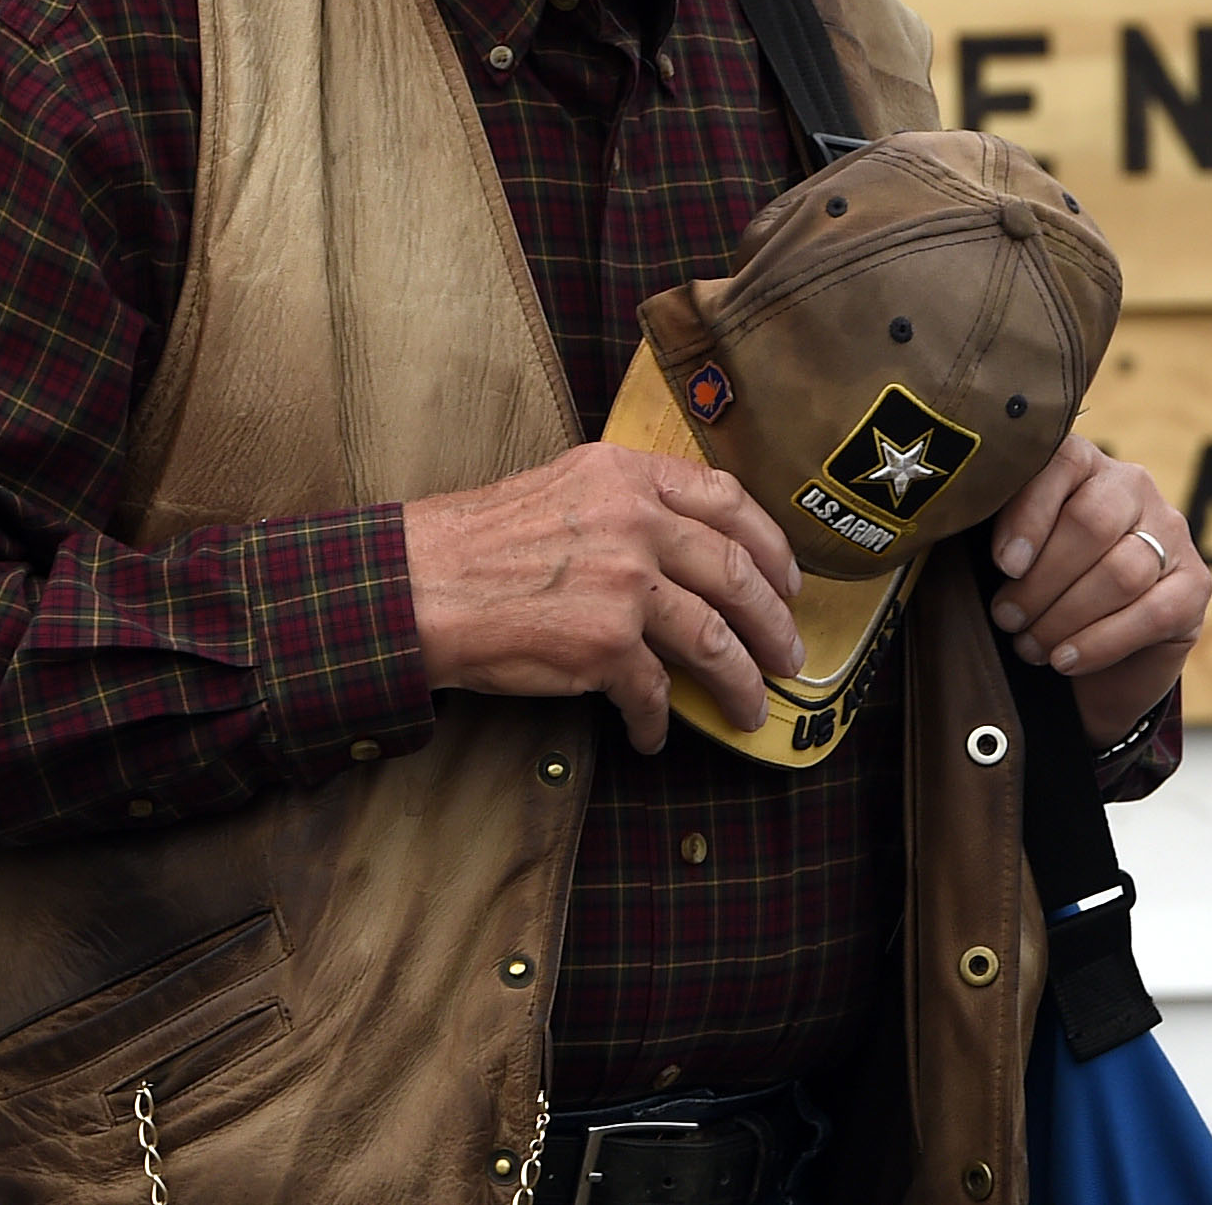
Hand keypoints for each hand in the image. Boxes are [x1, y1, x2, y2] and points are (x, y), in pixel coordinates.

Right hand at [401, 442, 805, 752]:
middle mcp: (635, 523)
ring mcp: (624, 586)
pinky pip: (655, 694)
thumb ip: (627, 502)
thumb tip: (686, 548)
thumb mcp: (564, 486)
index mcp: (626, 475)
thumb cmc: (479, 541)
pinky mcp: (605, 647)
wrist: (422, 585)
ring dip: (740, 683)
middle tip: (789, 654)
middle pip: (736, 574)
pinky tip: (654, 736)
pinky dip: (660, 722)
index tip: (788, 577)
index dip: (770, 542)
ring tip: (750, 707)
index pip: (726, 497)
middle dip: (774, 623)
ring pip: (714, 641)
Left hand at [988, 435, 1209, 747]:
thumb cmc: (1033, 591)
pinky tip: (1066, 659)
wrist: (1087, 660)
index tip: (1003, 565)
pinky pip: (1153, 612)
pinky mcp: (1196, 586)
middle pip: (1093, 522)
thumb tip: (952, 526)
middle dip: (1042, 579)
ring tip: (1029, 644)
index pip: (1059, 465)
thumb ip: (988, 532)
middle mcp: (1132, 486)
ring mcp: (1172, 533)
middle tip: (1007, 617)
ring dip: (1066, 615)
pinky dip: (1101, 641)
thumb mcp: (1005, 557)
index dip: (1027, 515)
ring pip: (1122, 570)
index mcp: (1080, 463)